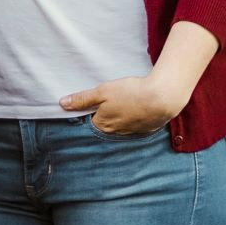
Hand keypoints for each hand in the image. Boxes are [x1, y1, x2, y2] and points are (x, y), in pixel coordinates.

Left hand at [60, 69, 191, 136]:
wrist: (162, 97)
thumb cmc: (130, 92)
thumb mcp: (103, 91)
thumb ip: (83, 99)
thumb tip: (63, 104)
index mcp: (103, 125)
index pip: (90, 121)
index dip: (91, 110)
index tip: (95, 101)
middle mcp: (116, 133)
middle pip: (106, 124)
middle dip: (107, 114)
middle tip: (113, 101)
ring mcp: (132, 133)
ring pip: (122, 126)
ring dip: (122, 117)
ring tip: (127, 102)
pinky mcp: (146, 130)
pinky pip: (136, 126)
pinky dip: (136, 118)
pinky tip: (139, 108)